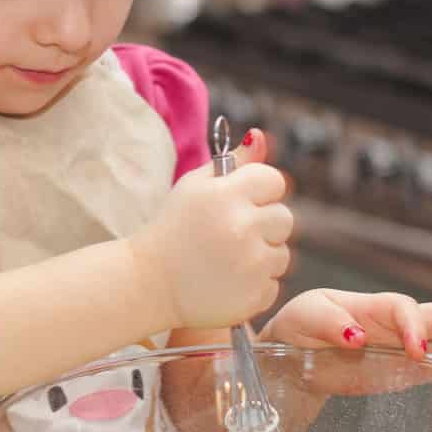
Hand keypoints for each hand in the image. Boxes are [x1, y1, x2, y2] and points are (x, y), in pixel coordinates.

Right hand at [130, 129, 291, 330]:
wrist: (147, 284)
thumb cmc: (172, 229)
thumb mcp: (194, 187)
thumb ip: (233, 161)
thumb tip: (262, 136)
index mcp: (225, 194)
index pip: (275, 181)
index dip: (261, 192)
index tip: (241, 204)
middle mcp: (241, 227)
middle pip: (284, 218)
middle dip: (263, 225)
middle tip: (231, 235)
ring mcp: (250, 264)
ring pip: (283, 254)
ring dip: (262, 256)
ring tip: (228, 260)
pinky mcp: (254, 296)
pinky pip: (273, 284)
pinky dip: (255, 285)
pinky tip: (228, 282)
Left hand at [262, 288, 431, 367]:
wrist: (289, 355)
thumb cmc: (297, 328)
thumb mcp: (305, 317)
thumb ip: (330, 323)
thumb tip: (356, 334)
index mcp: (371, 306)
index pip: (404, 308)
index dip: (414, 327)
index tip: (416, 351)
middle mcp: (395, 323)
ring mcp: (404, 347)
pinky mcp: (405, 371)